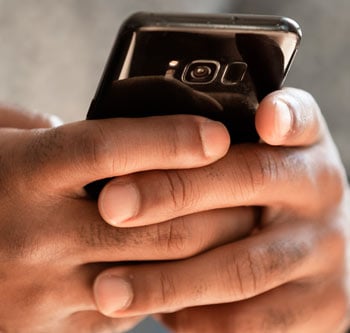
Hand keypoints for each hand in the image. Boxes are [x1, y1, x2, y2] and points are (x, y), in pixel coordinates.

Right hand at [0, 106, 253, 331]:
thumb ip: (54, 137)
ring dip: (205, 255)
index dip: (169, 139)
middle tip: (251, 191)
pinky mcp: (53, 328)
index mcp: (23, 172)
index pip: (109, 149)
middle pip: (152, 221)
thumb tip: (113, 145)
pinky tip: (189, 270)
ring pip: (152, 274)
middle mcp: (36, 232)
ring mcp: (44, 289)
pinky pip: (129, 309)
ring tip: (238, 233)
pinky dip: (167, 287)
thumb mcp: (2, 144)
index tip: (217, 135)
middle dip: (215, 207)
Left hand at [94, 88, 349, 332]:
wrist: (307, 250)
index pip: (299, 119)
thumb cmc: (261, 195)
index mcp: (302, 148)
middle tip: (113, 205)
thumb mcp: (250, 160)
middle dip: (172, 193)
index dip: (283, 117)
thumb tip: (142, 148)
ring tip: (109, 288)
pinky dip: (195, 319)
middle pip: (245, 182)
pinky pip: (249, 321)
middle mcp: (321, 192)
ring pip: (240, 269)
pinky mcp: (324, 306)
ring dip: (168, 281)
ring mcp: (325, 252)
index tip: (262, 121)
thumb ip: (214, 149)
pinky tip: (158, 311)